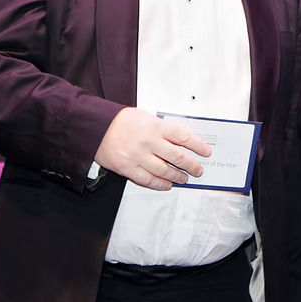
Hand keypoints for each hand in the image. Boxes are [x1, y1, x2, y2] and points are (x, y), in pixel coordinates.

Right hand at [94, 107, 211, 190]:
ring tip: (184, 178)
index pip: (184, 137)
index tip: (206, 151)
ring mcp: (138, 157)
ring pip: (164, 171)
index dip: (198, 146)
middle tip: (198, 169)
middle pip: (177, 157)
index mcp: (155, 126)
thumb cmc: (120, 120)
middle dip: (191, 165)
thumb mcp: (146, 117)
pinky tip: (167, 185)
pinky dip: (160, 184)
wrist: (95, 127)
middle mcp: (149, 142)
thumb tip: (181, 140)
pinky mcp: (128, 168)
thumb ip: (162, 128)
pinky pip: (147, 180)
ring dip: (177, 176)